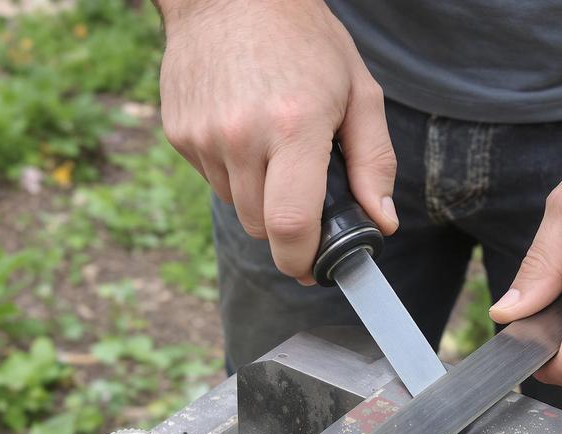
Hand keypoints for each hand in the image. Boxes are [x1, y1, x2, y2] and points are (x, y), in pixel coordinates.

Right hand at [157, 0, 397, 283]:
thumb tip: (384, 221)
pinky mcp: (178, 132)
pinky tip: (244, 128)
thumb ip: (375, 161)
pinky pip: (213, 179)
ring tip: (273, 144)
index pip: (291, 227)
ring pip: (237, 206)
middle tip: (305, 190)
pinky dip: (233, 171)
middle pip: (262, 227)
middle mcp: (242, 136)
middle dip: (287, 225)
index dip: (303, 261)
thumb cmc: (303, 38)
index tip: (314, 267)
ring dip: (260, 196)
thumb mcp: (357, 91)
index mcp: (294, 127)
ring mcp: (203, 136)